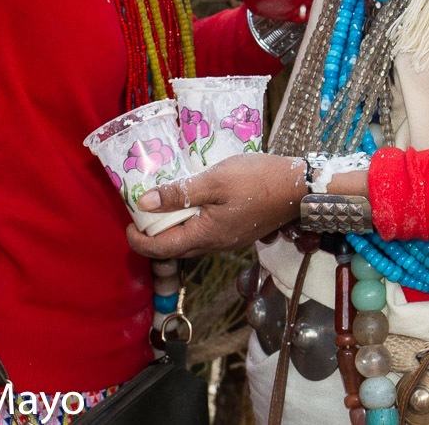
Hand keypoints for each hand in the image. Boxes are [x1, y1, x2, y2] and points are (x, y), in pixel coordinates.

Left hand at [125, 152, 307, 259]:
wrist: (301, 186)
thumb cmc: (259, 179)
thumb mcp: (216, 179)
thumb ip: (180, 193)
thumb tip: (144, 203)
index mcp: (206, 235)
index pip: (161, 248)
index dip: (138, 240)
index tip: (128, 224)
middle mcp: (216, 244)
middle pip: (175, 249)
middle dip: (154, 237)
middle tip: (143, 214)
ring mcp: (230, 240)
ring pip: (192, 242)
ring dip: (174, 230)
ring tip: (167, 206)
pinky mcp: (241, 231)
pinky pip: (208, 234)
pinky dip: (193, 224)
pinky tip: (196, 204)